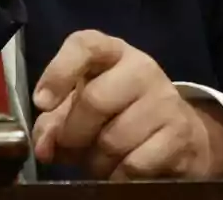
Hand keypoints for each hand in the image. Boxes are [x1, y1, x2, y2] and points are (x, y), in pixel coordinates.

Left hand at [31, 30, 222, 180]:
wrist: (179, 135)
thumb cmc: (121, 114)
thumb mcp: (83, 109)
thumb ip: (55, 123)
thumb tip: (43, 147)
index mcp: (112, 52)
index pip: (85, 45)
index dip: (59, 72)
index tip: (42, 103)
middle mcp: (141, 68)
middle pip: (95, 100)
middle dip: (73, 133)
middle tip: (71, 147)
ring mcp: (164, 99)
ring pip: (113, 139)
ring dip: (97, 161)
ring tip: (101, 160)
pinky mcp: (180, 133)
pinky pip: (135, 164)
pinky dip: (118, 176)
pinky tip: (120, 172)